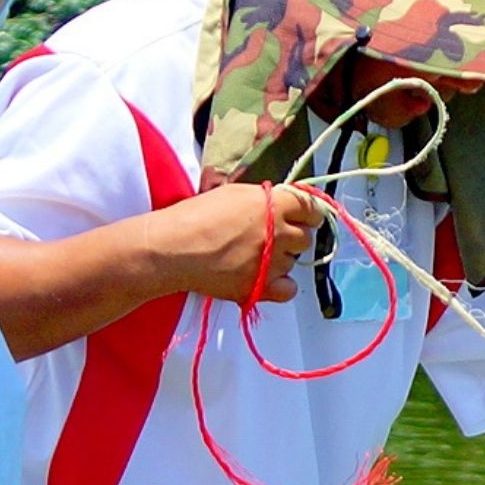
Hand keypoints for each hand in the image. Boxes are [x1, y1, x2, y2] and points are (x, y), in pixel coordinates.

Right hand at [163, 183, 314, 307]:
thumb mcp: (234, 194)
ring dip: (280, 260)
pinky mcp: (262, 287)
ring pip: (294, 263)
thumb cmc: (195, 217)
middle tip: (269, 238)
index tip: (302, 218)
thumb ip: (264, 201)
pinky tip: (265, 278)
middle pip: (305, 238)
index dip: (307, 214)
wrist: (173, 247)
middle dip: (292, 238)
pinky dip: (280, 286)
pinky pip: (289, 290)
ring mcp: (273, 262)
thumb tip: (280, 207)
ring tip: (251, 256)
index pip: (312, 208)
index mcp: (275, 204)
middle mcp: (280, 232)